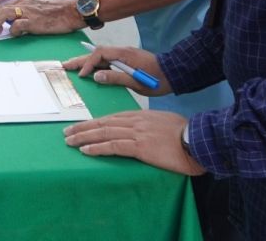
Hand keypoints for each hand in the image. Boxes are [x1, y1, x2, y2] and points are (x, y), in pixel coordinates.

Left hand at [0, 0, 81, 35]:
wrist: (68, 11)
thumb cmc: (52, 11)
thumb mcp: (33, 6)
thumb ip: (20, 11)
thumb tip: (9, 23)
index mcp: (19, 0)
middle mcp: (20, 4)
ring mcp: (26, 12)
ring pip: (2, 14)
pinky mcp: (33, 21)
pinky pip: (17, 26)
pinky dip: (13, 31)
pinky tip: (16, 34)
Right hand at [62, 45, 170, 96]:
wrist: (175, 74)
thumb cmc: (157, 79)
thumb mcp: (137, 82)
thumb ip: (116, 78)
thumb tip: (96, 76)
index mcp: (124, 54)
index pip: (100, 54)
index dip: (88, 63)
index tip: (83, 75)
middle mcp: (122, 52)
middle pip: (97, 53)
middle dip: (80, 59)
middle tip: (64, 65)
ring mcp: (124, 55)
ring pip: (101, 57)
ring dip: (86, 62)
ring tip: (72, 67)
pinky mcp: (127, 61)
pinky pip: (107, 61)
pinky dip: (96, 65)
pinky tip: (90, 70)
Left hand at [64, 110, 204, 175]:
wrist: (198, 140)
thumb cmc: (186, 135)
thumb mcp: (165, 124)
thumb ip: (150, 126)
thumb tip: (143, 132)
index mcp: (141, 116)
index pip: (112, 118)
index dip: (95, 122)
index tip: (82, 126)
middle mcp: (136, 121)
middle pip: (103, 123)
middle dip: (83, 128)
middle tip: (67, 132)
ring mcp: (137, 132)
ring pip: (104, 132)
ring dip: (84, 137)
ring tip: (69, 141)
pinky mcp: (140, 146)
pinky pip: (113, 145)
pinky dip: (97, 148)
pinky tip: (85, 150)